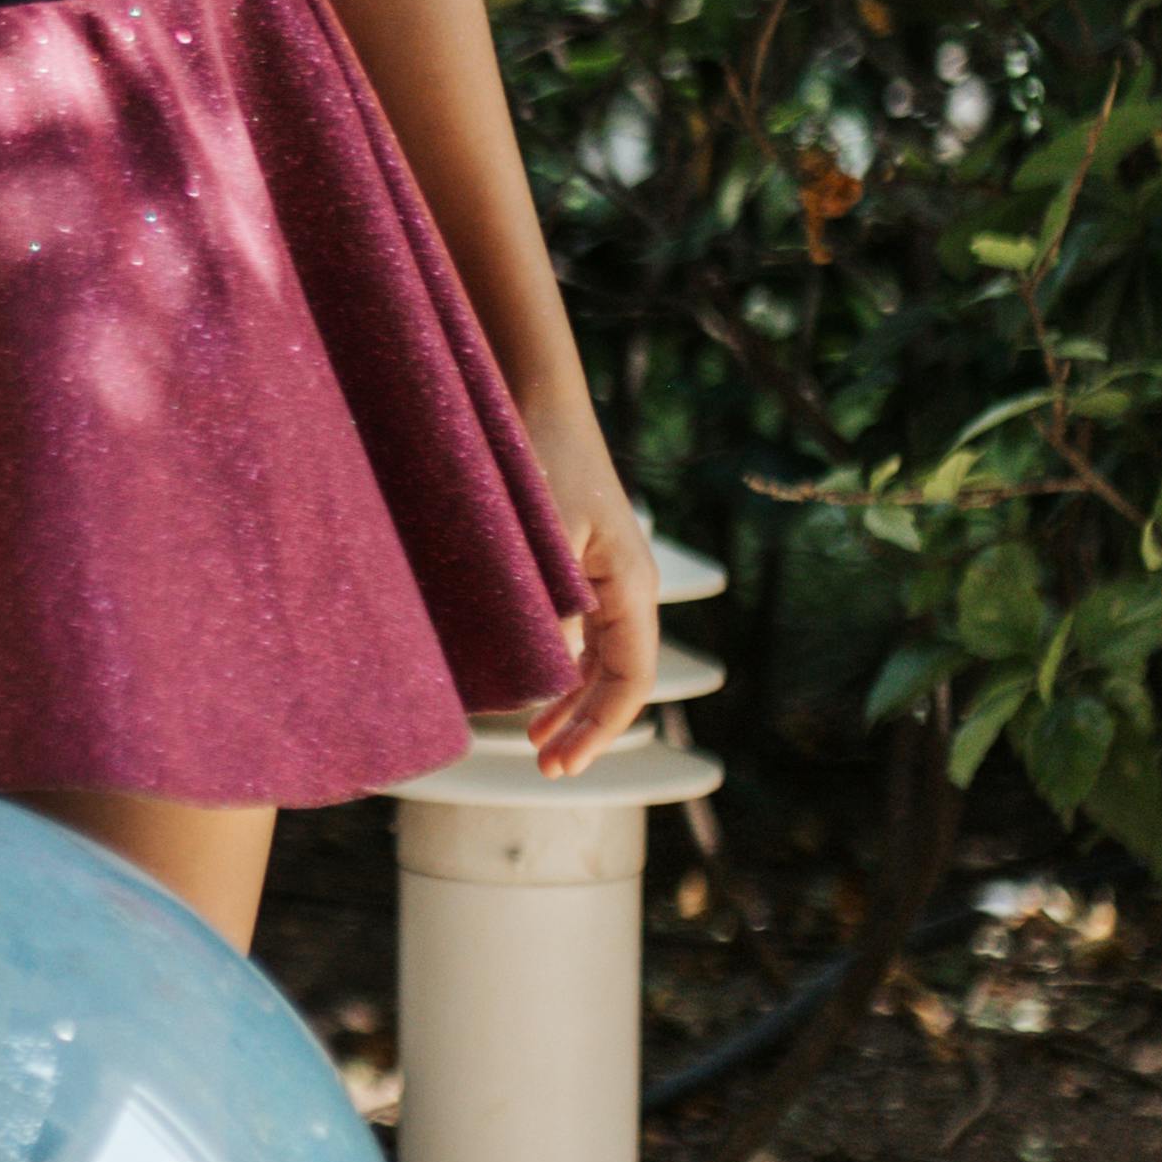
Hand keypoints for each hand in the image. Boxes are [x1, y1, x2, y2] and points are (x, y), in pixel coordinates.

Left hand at [519, 393, 659, 779]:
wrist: (532, 394)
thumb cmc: (541, 458)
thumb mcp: (543, 537)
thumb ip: (550, 607)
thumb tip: (551, 677)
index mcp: (633, 585)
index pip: (631, 681)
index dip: (599, 728)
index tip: (560, 765)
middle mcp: (625, 586)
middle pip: (617, 678)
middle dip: (584, 726)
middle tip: (543, 767)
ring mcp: (601, 575)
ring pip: (595, 658)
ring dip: (569, 701)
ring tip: (534, 741)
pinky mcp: (572, 562)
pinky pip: (576, 631)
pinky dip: (556, 665)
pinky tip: (528, 683)